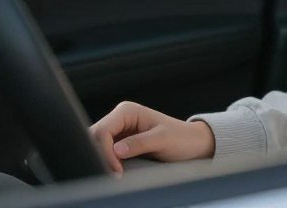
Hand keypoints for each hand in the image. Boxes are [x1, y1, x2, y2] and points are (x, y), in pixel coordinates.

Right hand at [89, 100, 214, 172]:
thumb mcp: (162, 140)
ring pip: (96, 147)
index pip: (102, 131)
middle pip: (94, 138)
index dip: (105, 152)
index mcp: (127, 111)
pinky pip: (103, 153)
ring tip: (114, 175)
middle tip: (113, 176)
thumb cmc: (180, 138)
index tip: (117, 171)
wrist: (192, 144)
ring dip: (101, 161)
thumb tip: (116, 150)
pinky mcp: (119, 143)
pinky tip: (114, 172)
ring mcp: (118, 131)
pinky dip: (105, 163)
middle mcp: (120, 118)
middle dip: (100, 157)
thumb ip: (139, 143)